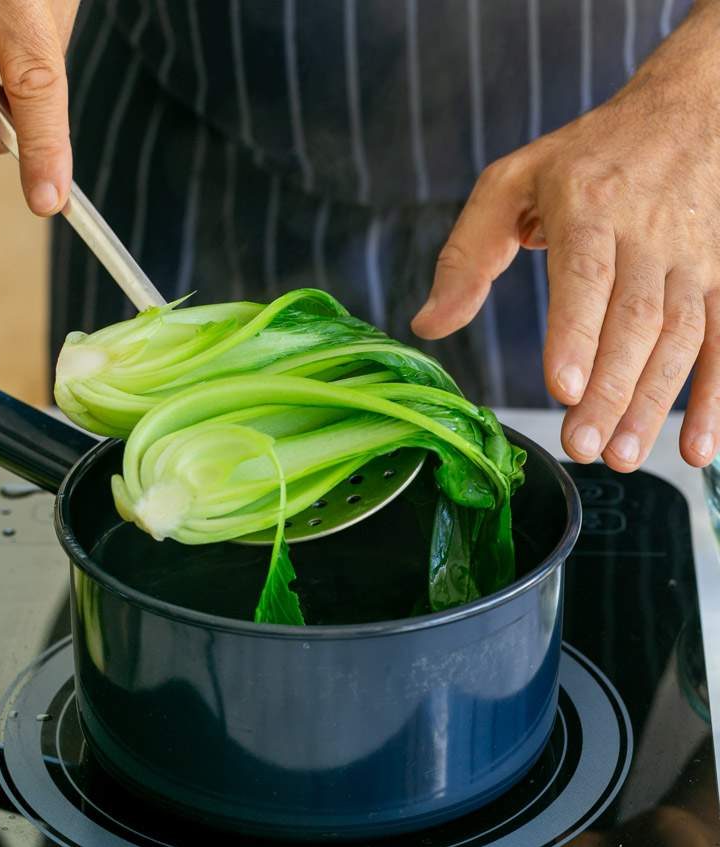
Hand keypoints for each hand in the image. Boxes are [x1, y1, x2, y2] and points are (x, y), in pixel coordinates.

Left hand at [412, 1, 719, 471]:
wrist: (683, 114)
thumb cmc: (583, 159)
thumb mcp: (510, 183)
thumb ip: (467, 256)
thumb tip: (429, 325)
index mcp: (588, 205)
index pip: (585, 273)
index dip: (576, 332)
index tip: (564, 386)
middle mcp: (645, 235)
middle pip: (633, 320)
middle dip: (610, 389)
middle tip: (582, 445)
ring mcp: (687, 262)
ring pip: (676, 338)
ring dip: (652, 404)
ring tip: (622, 457)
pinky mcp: (714, 281)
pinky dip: (713, 399)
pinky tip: (699, 450)